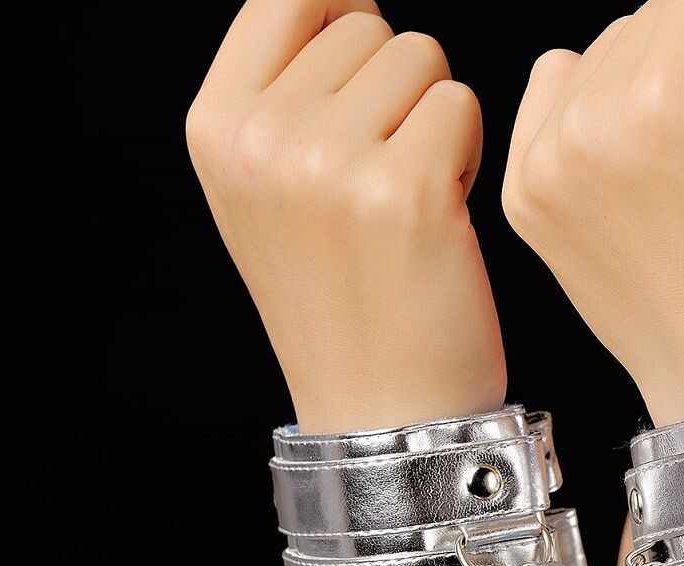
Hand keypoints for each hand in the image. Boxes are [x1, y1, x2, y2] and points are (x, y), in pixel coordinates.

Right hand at [187, 0, 502, 432]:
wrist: (379, 408)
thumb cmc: (339, 296)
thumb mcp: (268, 189)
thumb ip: (285, 94)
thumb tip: (349, 3)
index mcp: (215, 128)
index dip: (343, 12)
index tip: (367, 69)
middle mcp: (260, 138)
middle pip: (367, 26)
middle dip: (397, 85)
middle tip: (388, 166)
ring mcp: (327, 162)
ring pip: (421, 57)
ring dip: (435, 117)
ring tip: (412, 193)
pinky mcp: (403, 189)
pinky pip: (461, 105)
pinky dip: (468, 152)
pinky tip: (443, 213)